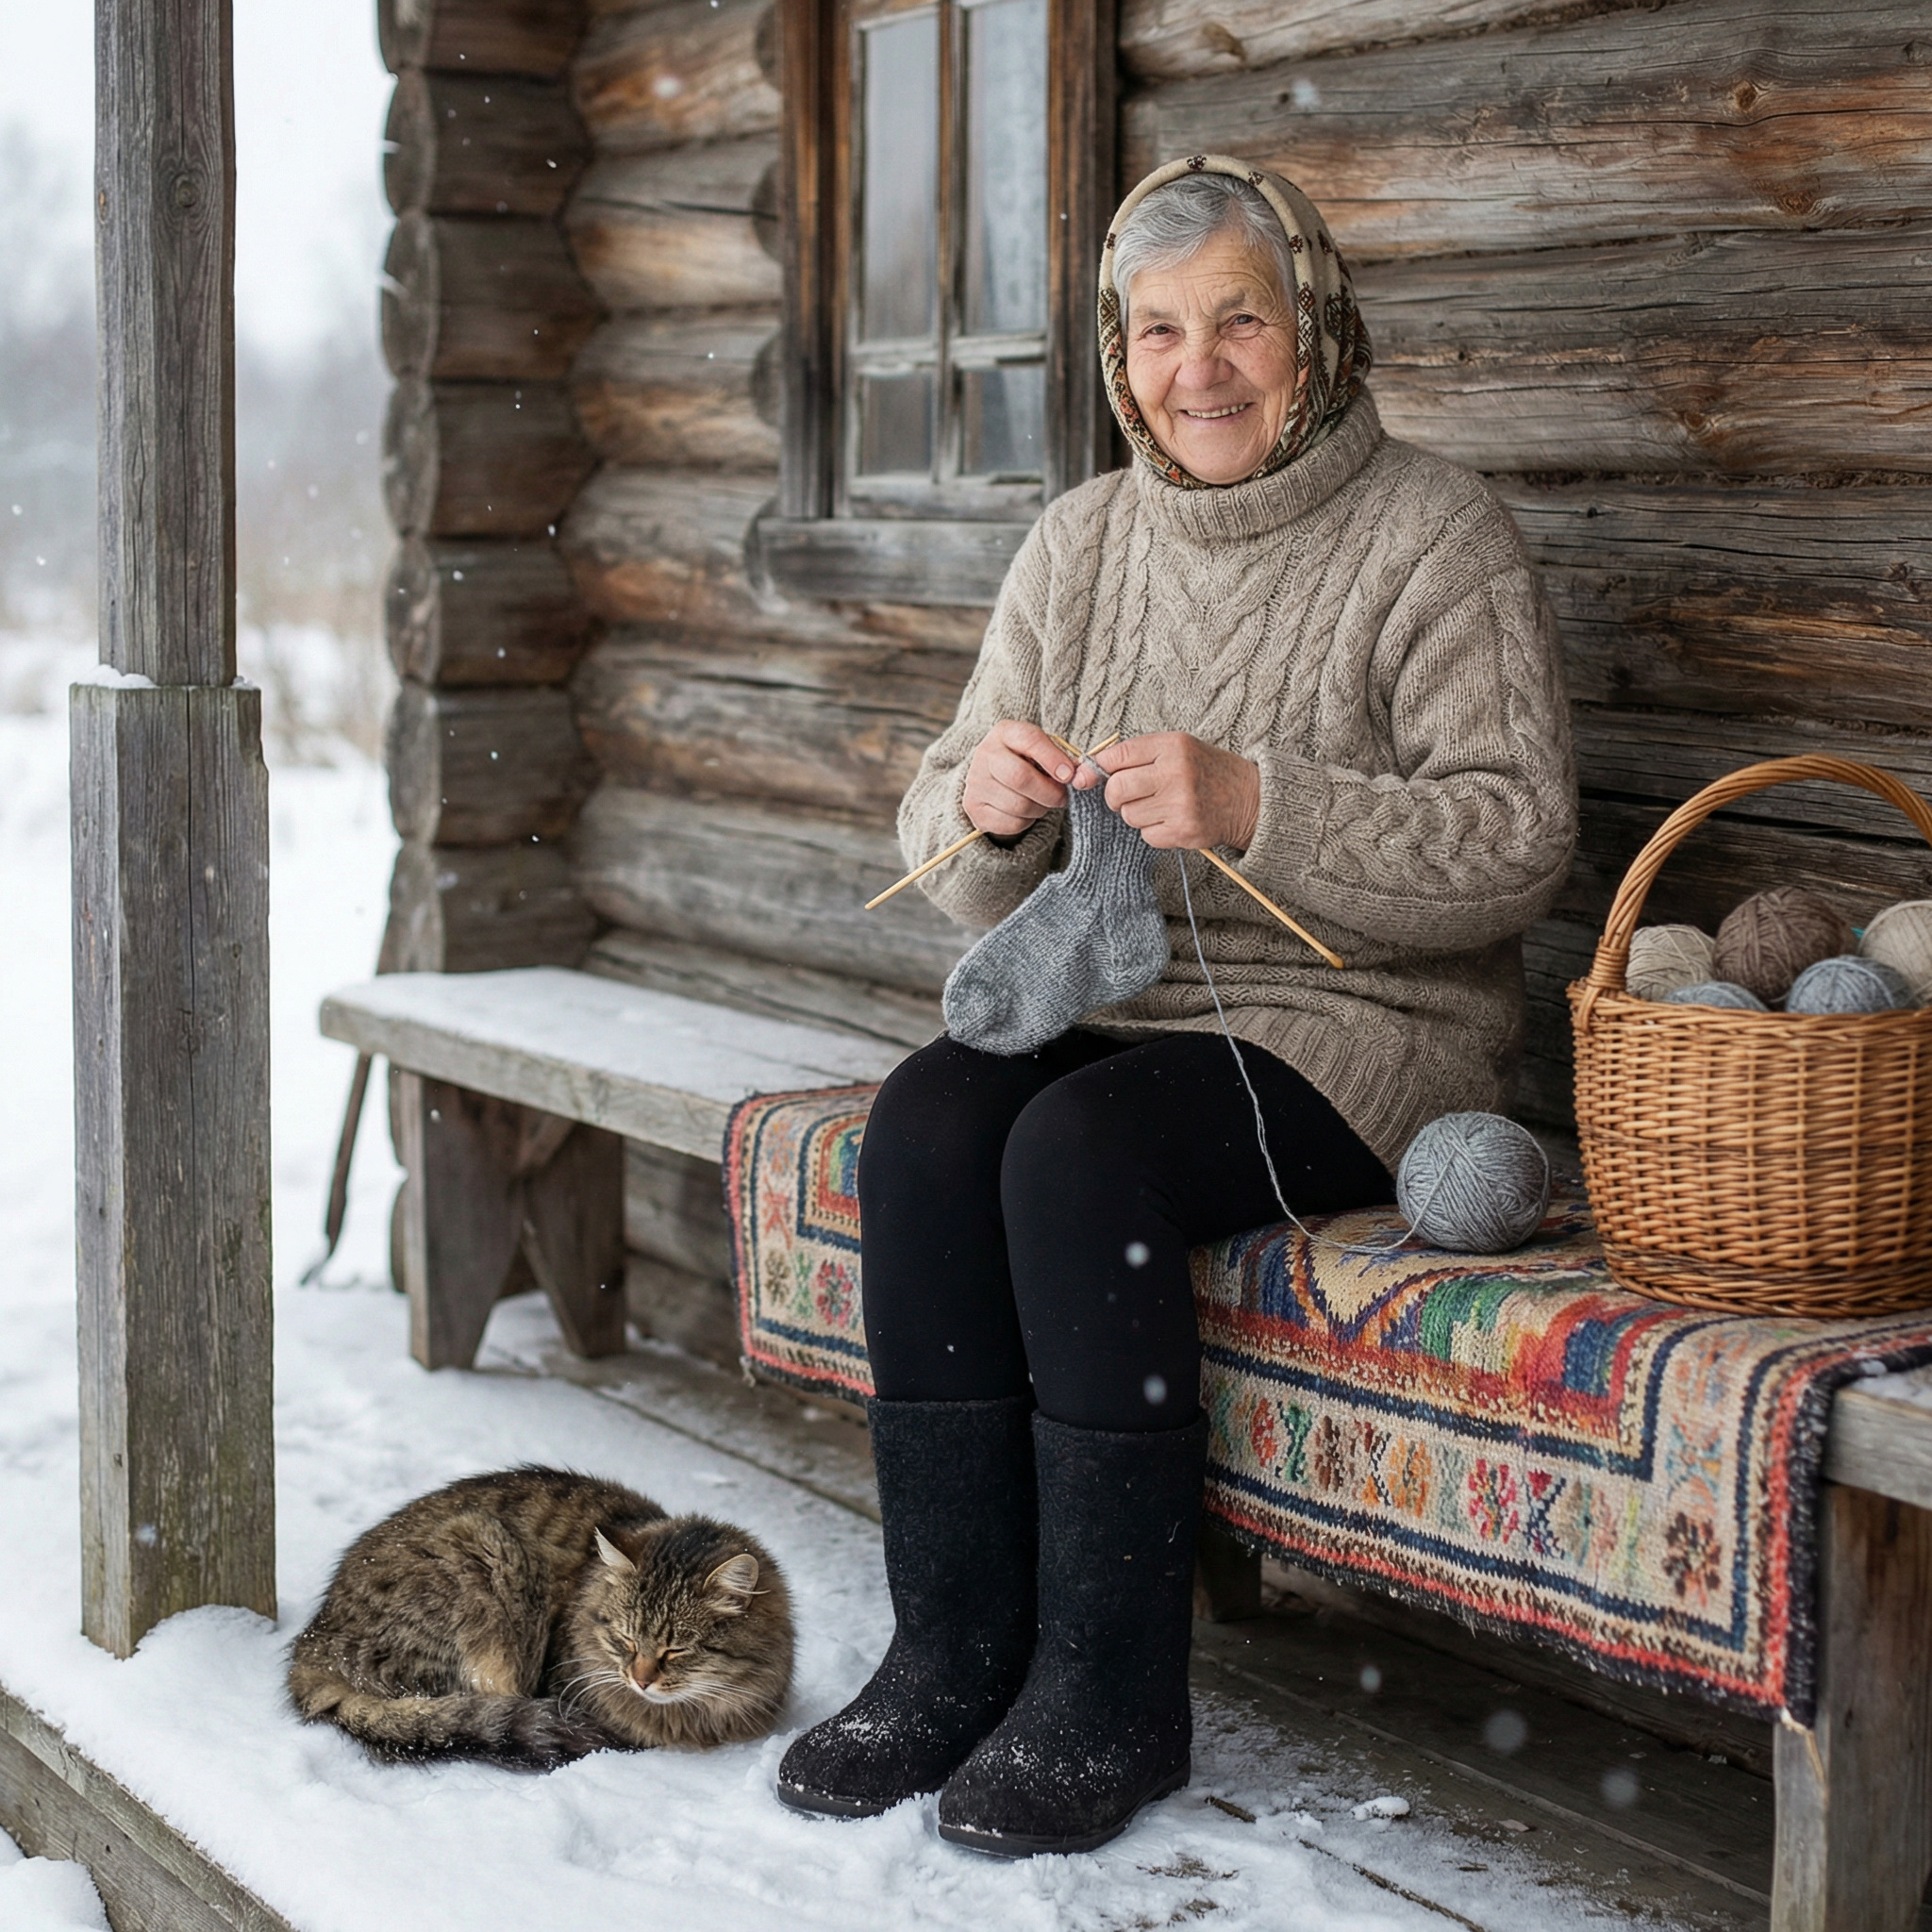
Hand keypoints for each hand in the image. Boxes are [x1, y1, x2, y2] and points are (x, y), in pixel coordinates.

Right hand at [961, 720, 1077, 838]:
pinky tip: (1026, 812)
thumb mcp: (1041, 750)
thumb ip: (1059, 757)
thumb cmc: (1026, 762)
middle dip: (1049, 792)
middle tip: (1062, 797)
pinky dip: (1026, 822)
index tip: (1069, 775)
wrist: (994, 779)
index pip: (1029, 740)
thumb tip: (1076, 776)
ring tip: (1042, 802)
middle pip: (1020, 777)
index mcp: (1005, 732)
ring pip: (1019, 805)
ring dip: (1040, 809)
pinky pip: (1011, 823)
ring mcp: (976, 783)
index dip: (1053, 759)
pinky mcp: (974, 808)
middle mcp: (985, 754)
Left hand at [1076, 732, 1260, 851]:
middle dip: (1114, 796)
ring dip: (1136, 814)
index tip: (1088, 776)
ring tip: (1159, 805)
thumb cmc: (1206, 771)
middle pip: (1117, 789)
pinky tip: (1171, 820)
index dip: (1097, 767)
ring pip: (1129, 815)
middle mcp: (1176, 773)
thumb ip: (1137, 755)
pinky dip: (1153, 831)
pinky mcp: (1183, 831)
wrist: (1248, 798)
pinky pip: (1146, 835)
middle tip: (1126, 796)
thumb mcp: (1178, 748)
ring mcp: (1180, 804)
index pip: (1118, 755)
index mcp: (1173, 746)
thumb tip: (1086, 771)